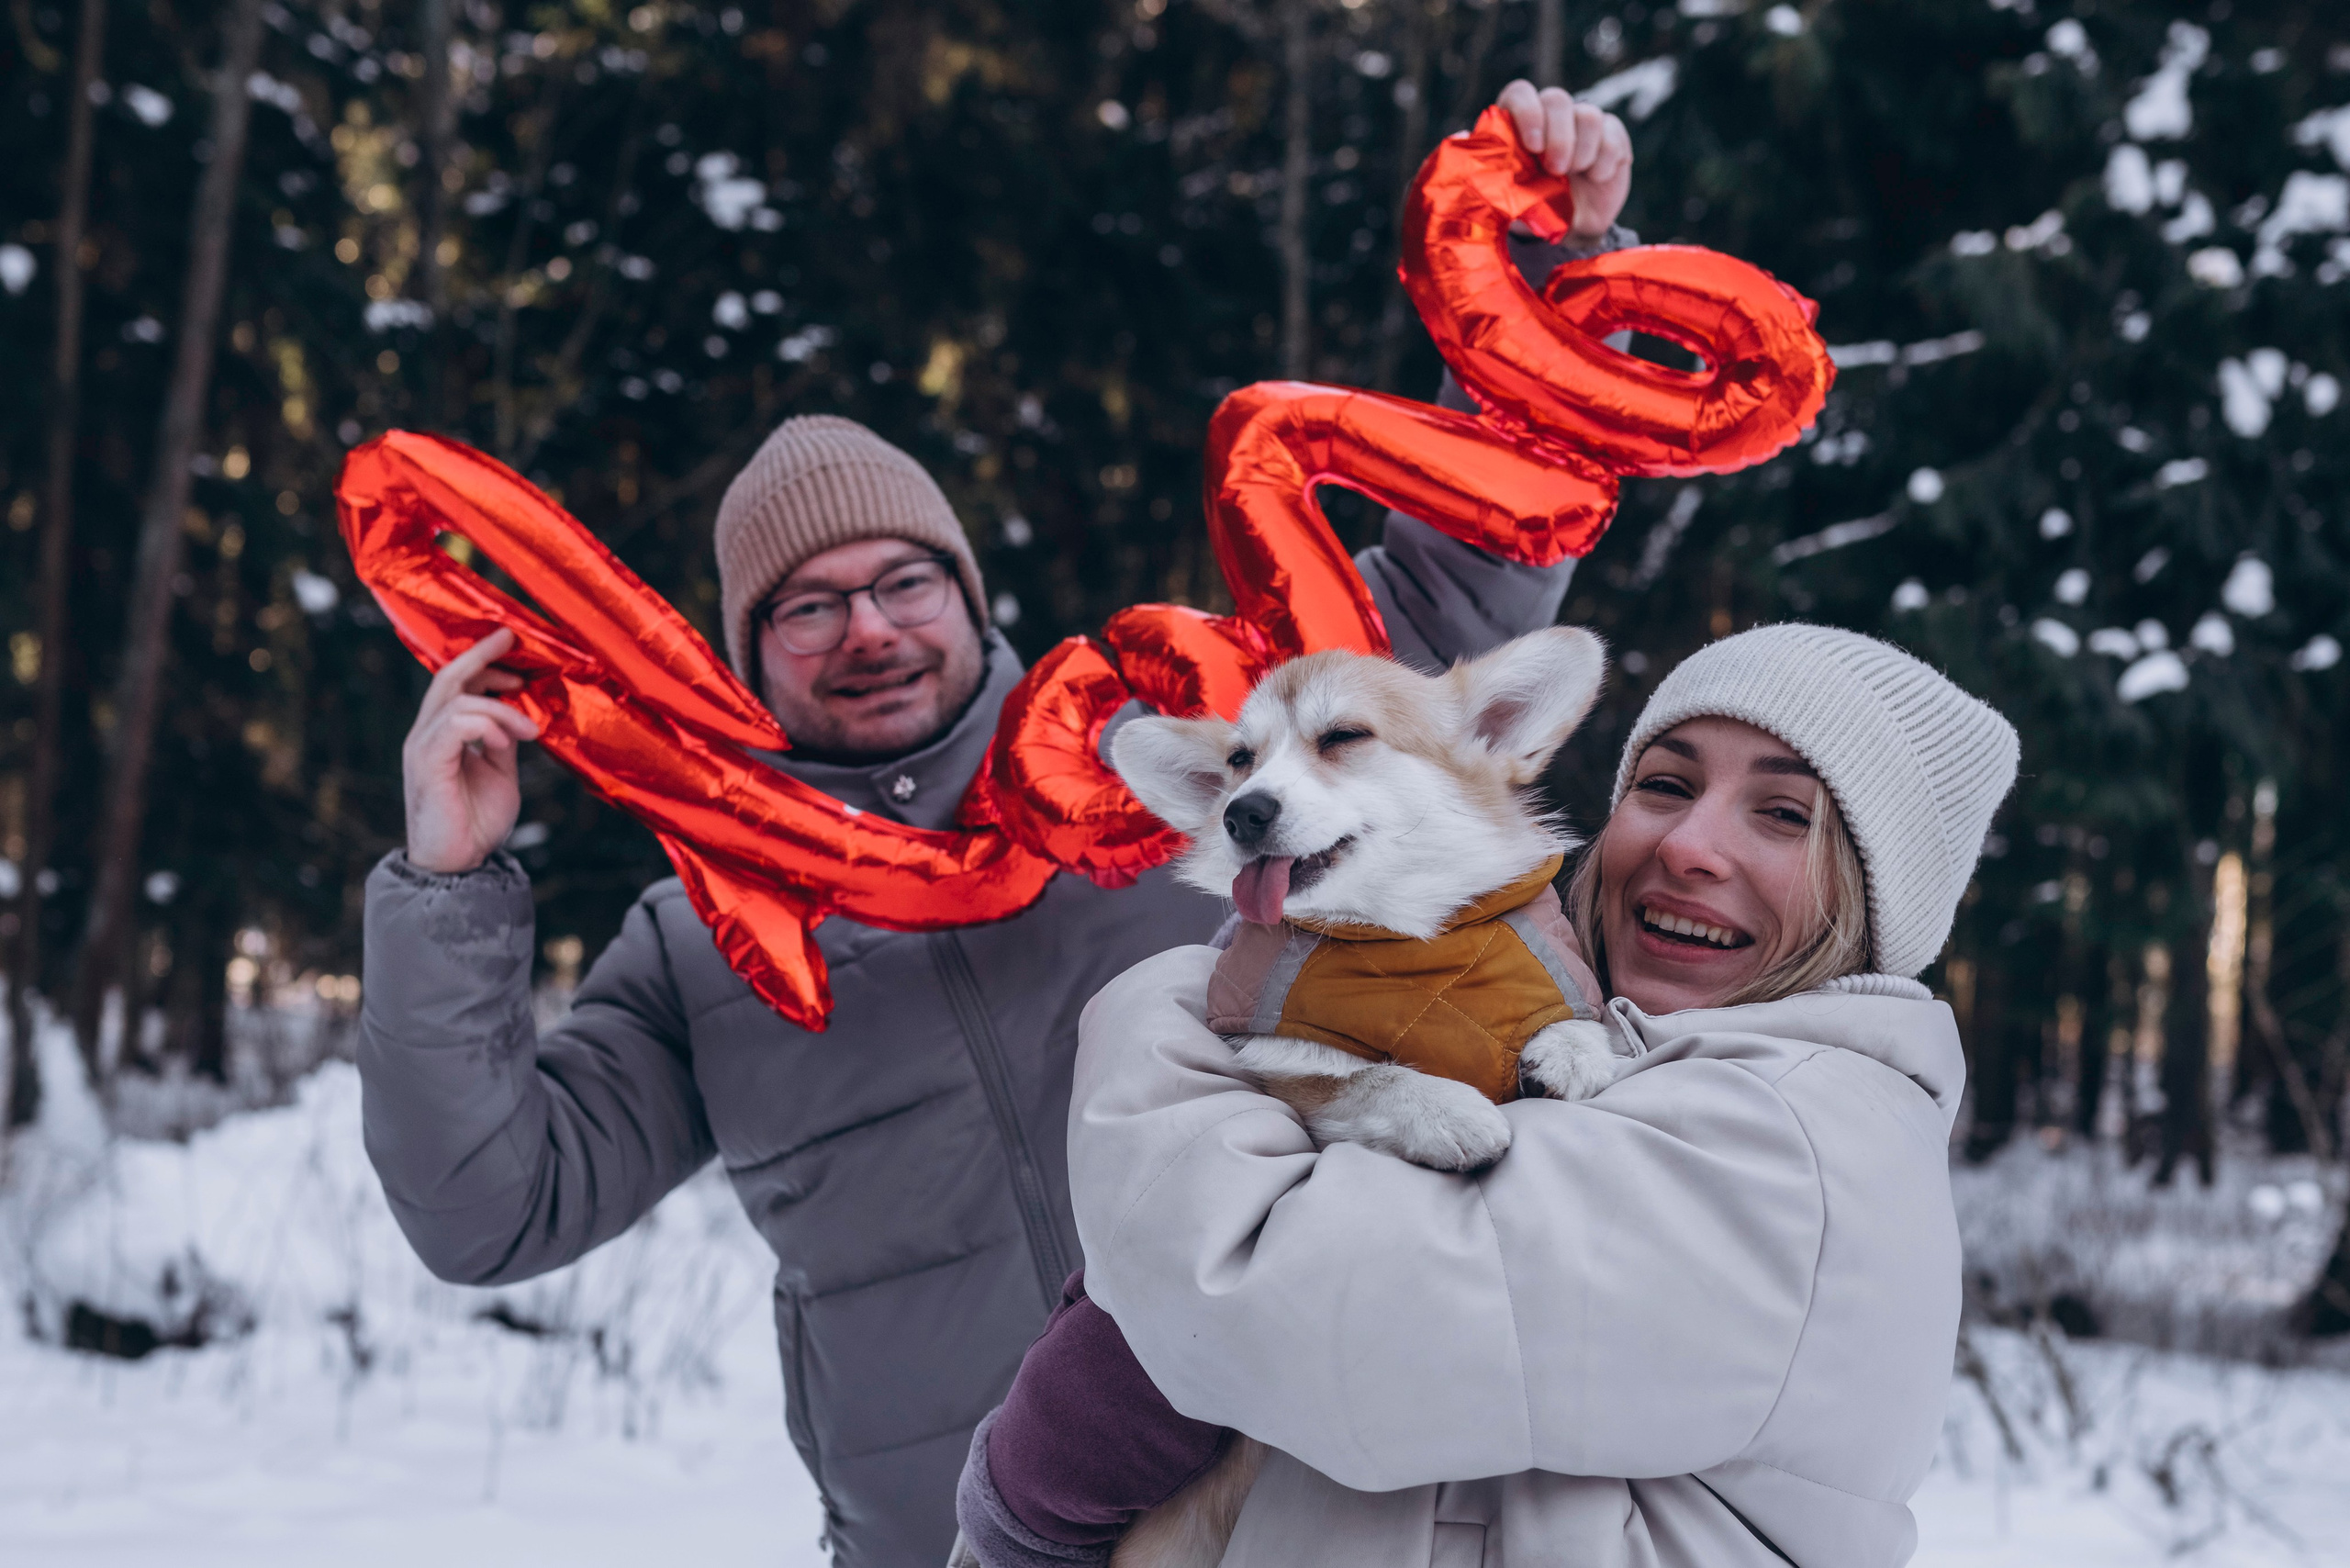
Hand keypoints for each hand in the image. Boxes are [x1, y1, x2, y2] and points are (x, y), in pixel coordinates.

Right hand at [401, 628, 540, 874]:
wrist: (458, 865)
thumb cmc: (475, 822)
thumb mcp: (500, 772)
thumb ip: (503, 740)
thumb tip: (519, 714)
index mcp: (442, 734)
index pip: (455, 683)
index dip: (481, 660)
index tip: (511, 644)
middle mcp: (426, 734)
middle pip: (447, 677)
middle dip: (481, 655)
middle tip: (512, 640)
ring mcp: (422, 747)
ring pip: (457, 699)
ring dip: (501, 707)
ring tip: (530, 730)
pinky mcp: (426, 763)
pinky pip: (456, 725)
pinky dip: (488, 725)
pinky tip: (508, 742)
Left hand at [1494, 78, 1632, 240]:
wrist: (1569, 229)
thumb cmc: (1529, 208)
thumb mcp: (1503, 194)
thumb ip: (1484, 168)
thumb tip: (1463, 138)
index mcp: (1518, 122)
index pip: (1520, 93)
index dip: (1527, 112)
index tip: (1532, 146)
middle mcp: (1550, 116)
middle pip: (1556, 99)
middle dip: (1558, 135)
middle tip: (1556, 169)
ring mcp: (1582, 123)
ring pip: (1589, 114)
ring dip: (1583, 149)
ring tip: (1576, 174)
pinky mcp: (1611, 136)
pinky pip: (1613, 134)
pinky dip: (1606, 158)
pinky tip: (1597, 177)